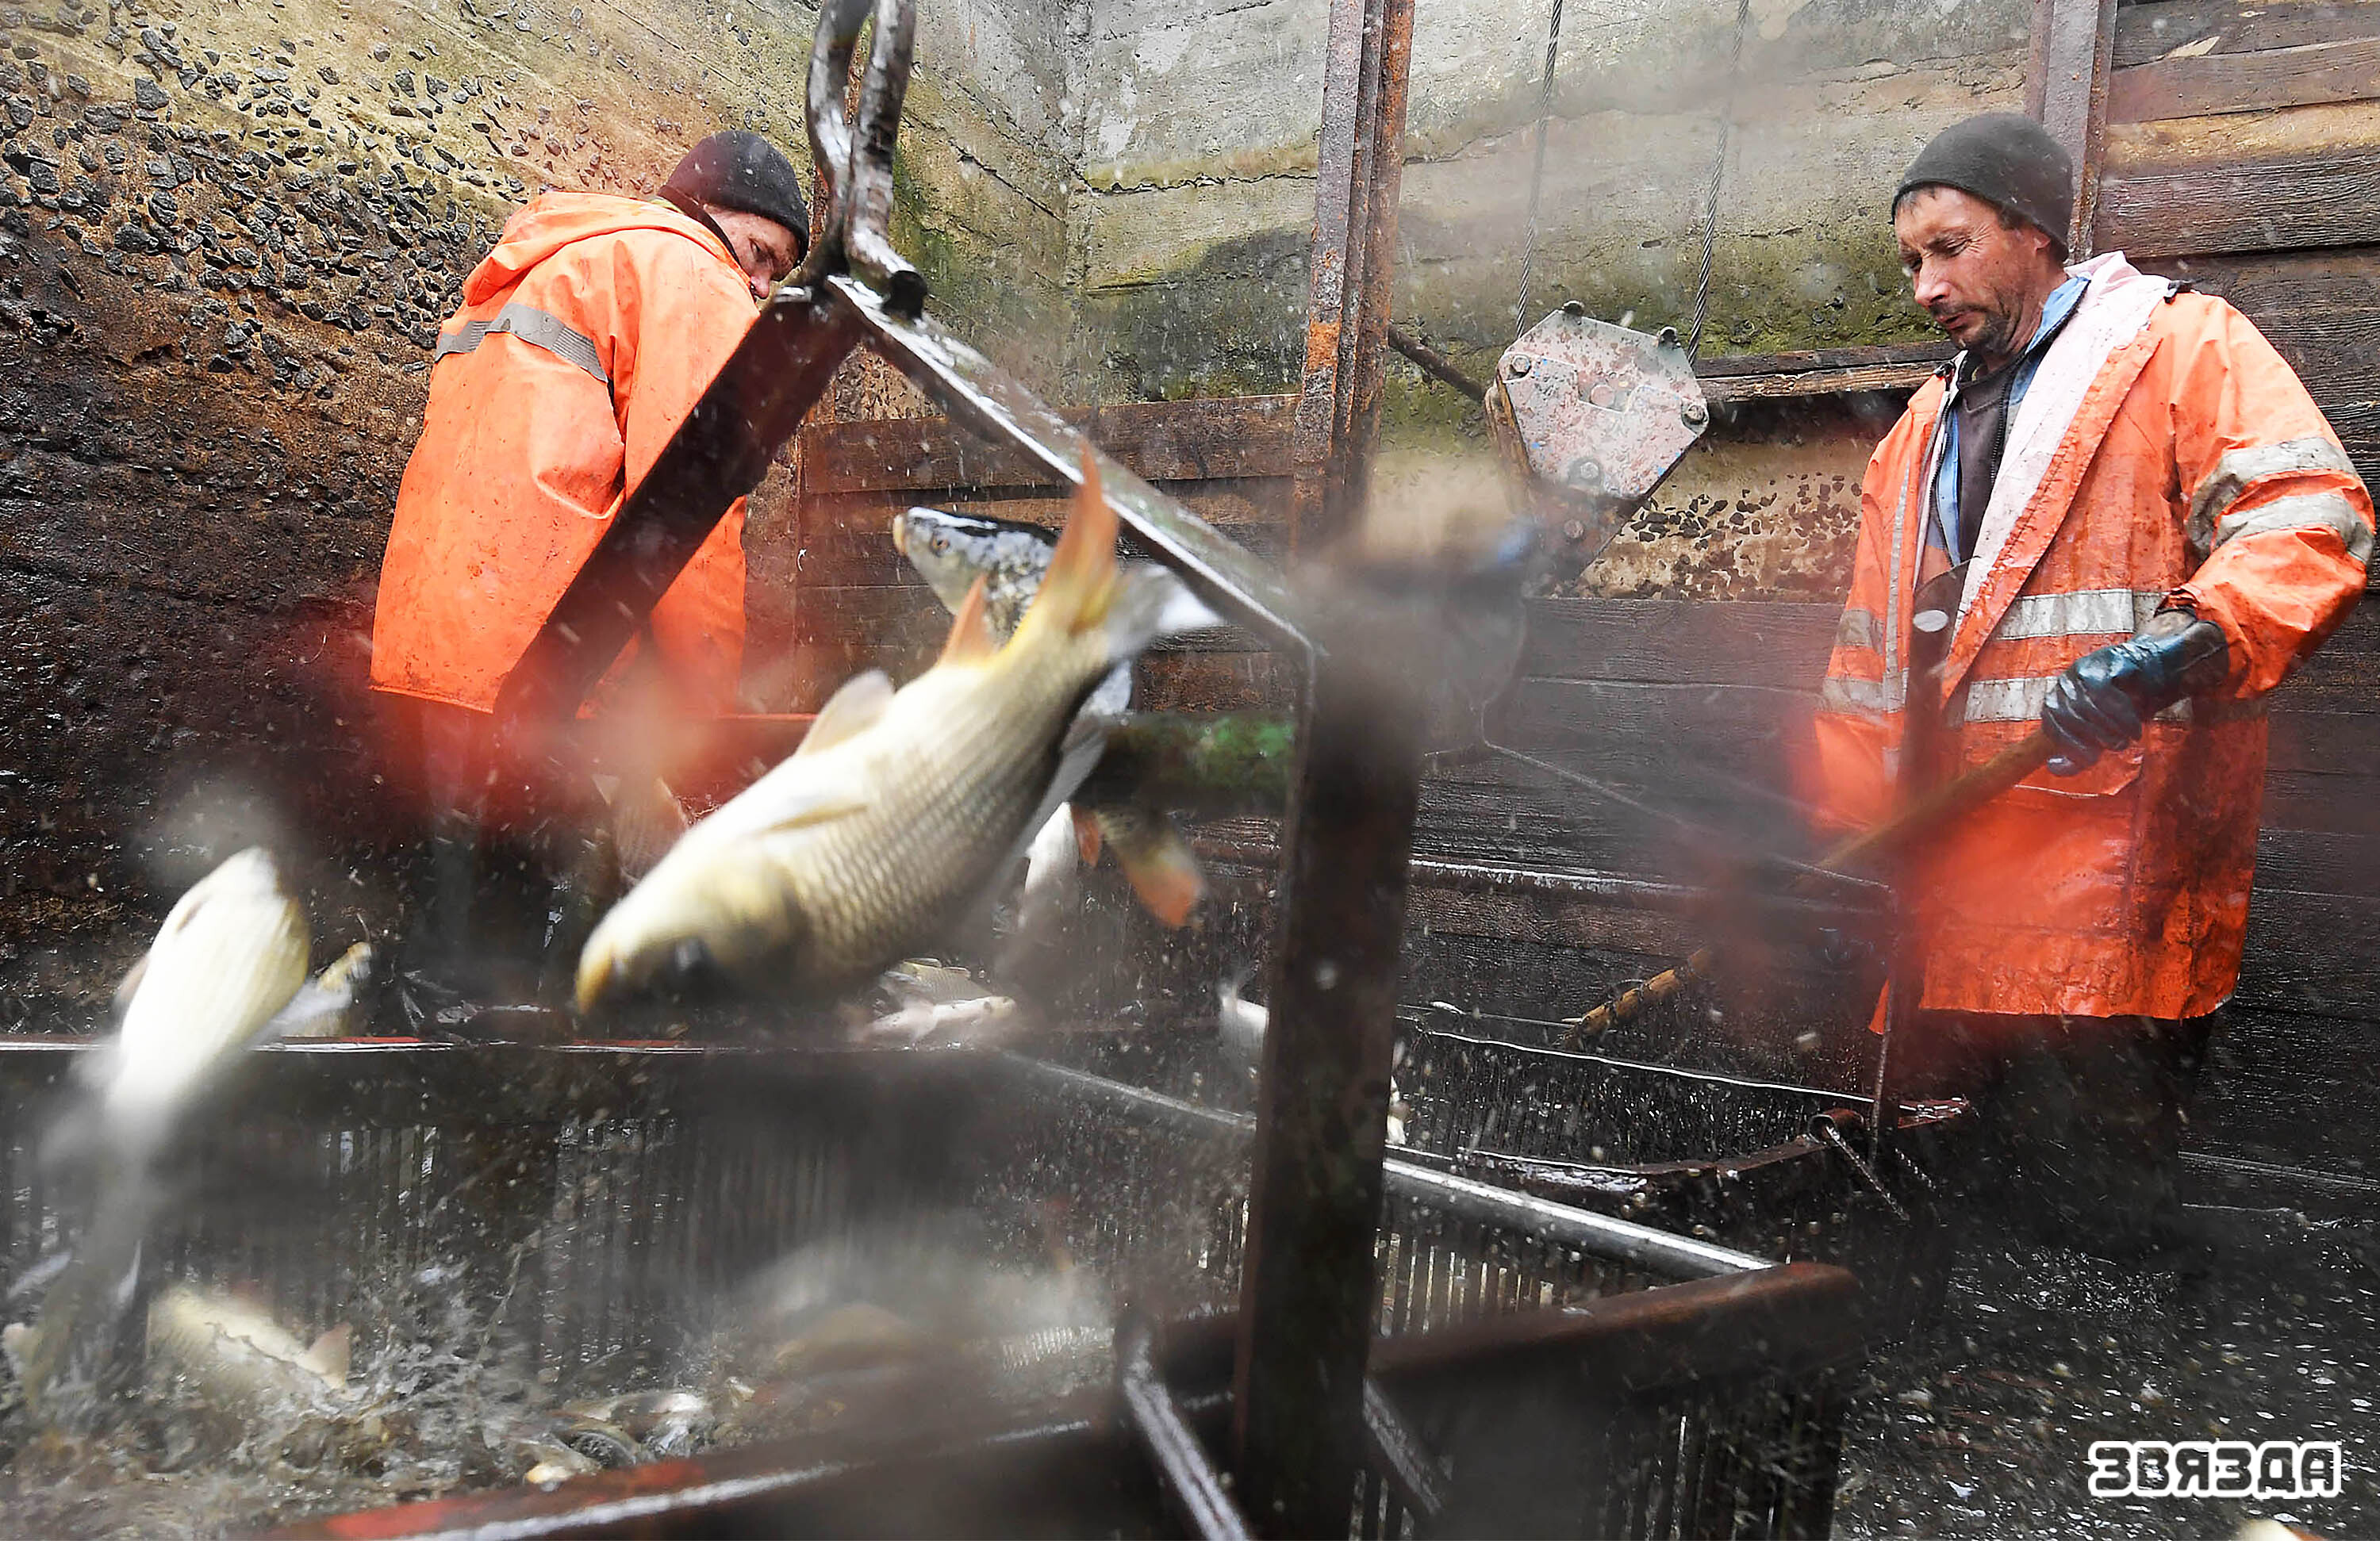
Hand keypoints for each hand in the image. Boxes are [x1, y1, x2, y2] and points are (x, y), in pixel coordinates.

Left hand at [2038, 615, 2225, 774]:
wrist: (2152, 675)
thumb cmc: (2120, 712)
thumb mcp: (2098, 739)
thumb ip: (2077, 757)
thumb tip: (2052, 768)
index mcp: (2055, 704)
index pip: (2051, 727)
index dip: (2069, 746)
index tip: (2092, 759)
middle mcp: (2062, 686)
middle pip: (2068, 716)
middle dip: (2094, 736)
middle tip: (2118, 747)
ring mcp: (2079, 671)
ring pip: (2086, 705)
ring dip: (2111, 726)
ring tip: (2130, 737)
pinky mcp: (2099, 662)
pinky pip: (2103, 692)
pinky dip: (2120, 713)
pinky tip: (2135, 724)